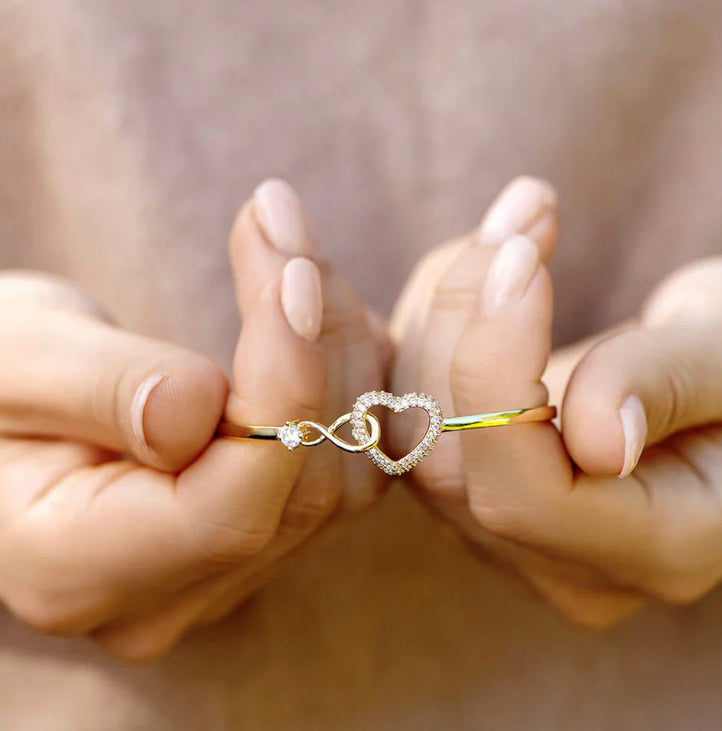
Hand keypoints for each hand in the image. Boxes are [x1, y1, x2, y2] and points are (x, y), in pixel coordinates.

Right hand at [0, 179, 385, 660]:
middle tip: (282, 221)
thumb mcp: (8, 361)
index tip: (293, 272)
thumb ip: (96, 386)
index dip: (284, 391)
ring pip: (345, 474)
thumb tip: (198, 403)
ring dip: (341, 347)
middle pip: (304, 486)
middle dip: (317, 339)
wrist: (13, 418)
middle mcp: (167, 598)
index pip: (227, 512)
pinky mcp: (264, 538)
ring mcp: (225, 575)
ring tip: (293, 251)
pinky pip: (348, 463)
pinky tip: (316, 312)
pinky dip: (350, 378)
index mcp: (77, 571)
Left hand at [391, 176, 721, 626]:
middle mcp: (565, 563)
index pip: (528, 496)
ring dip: (446, 307)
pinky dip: (435, 322)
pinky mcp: (474, 480)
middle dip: (465, 321)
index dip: (498, 377)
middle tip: (520, 220)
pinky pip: (414, 406)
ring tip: (514, 225)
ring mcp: (509, 530)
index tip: (523, 260)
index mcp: (654, 552)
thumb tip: (597, 441)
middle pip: (453, 462)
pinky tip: (483, 264)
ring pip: (416, 430)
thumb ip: (668, 389)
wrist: (719, 389)